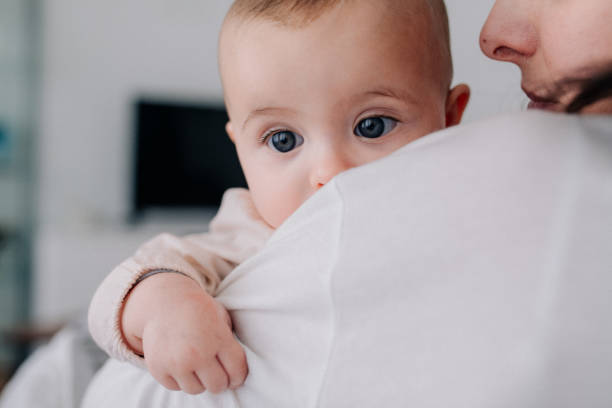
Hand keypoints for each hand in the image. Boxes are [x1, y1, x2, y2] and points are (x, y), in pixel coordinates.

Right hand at [121, 273, 247, 393]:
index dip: (238, 377)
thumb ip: (230, 342)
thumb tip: (236, 370)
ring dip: (199, 381)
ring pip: (196, 389)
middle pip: (218, 385)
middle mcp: (198, 353)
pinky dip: (179, 379)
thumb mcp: (221, 317)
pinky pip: (175, 386)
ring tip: (198, 367)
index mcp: (218, 339)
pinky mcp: (158, 368)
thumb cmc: (198, 309)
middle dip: (220, 381)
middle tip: (217, 374)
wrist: (165, 300)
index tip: (235, 376)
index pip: (236, 371)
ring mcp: (176, 362)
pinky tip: (181, 364)